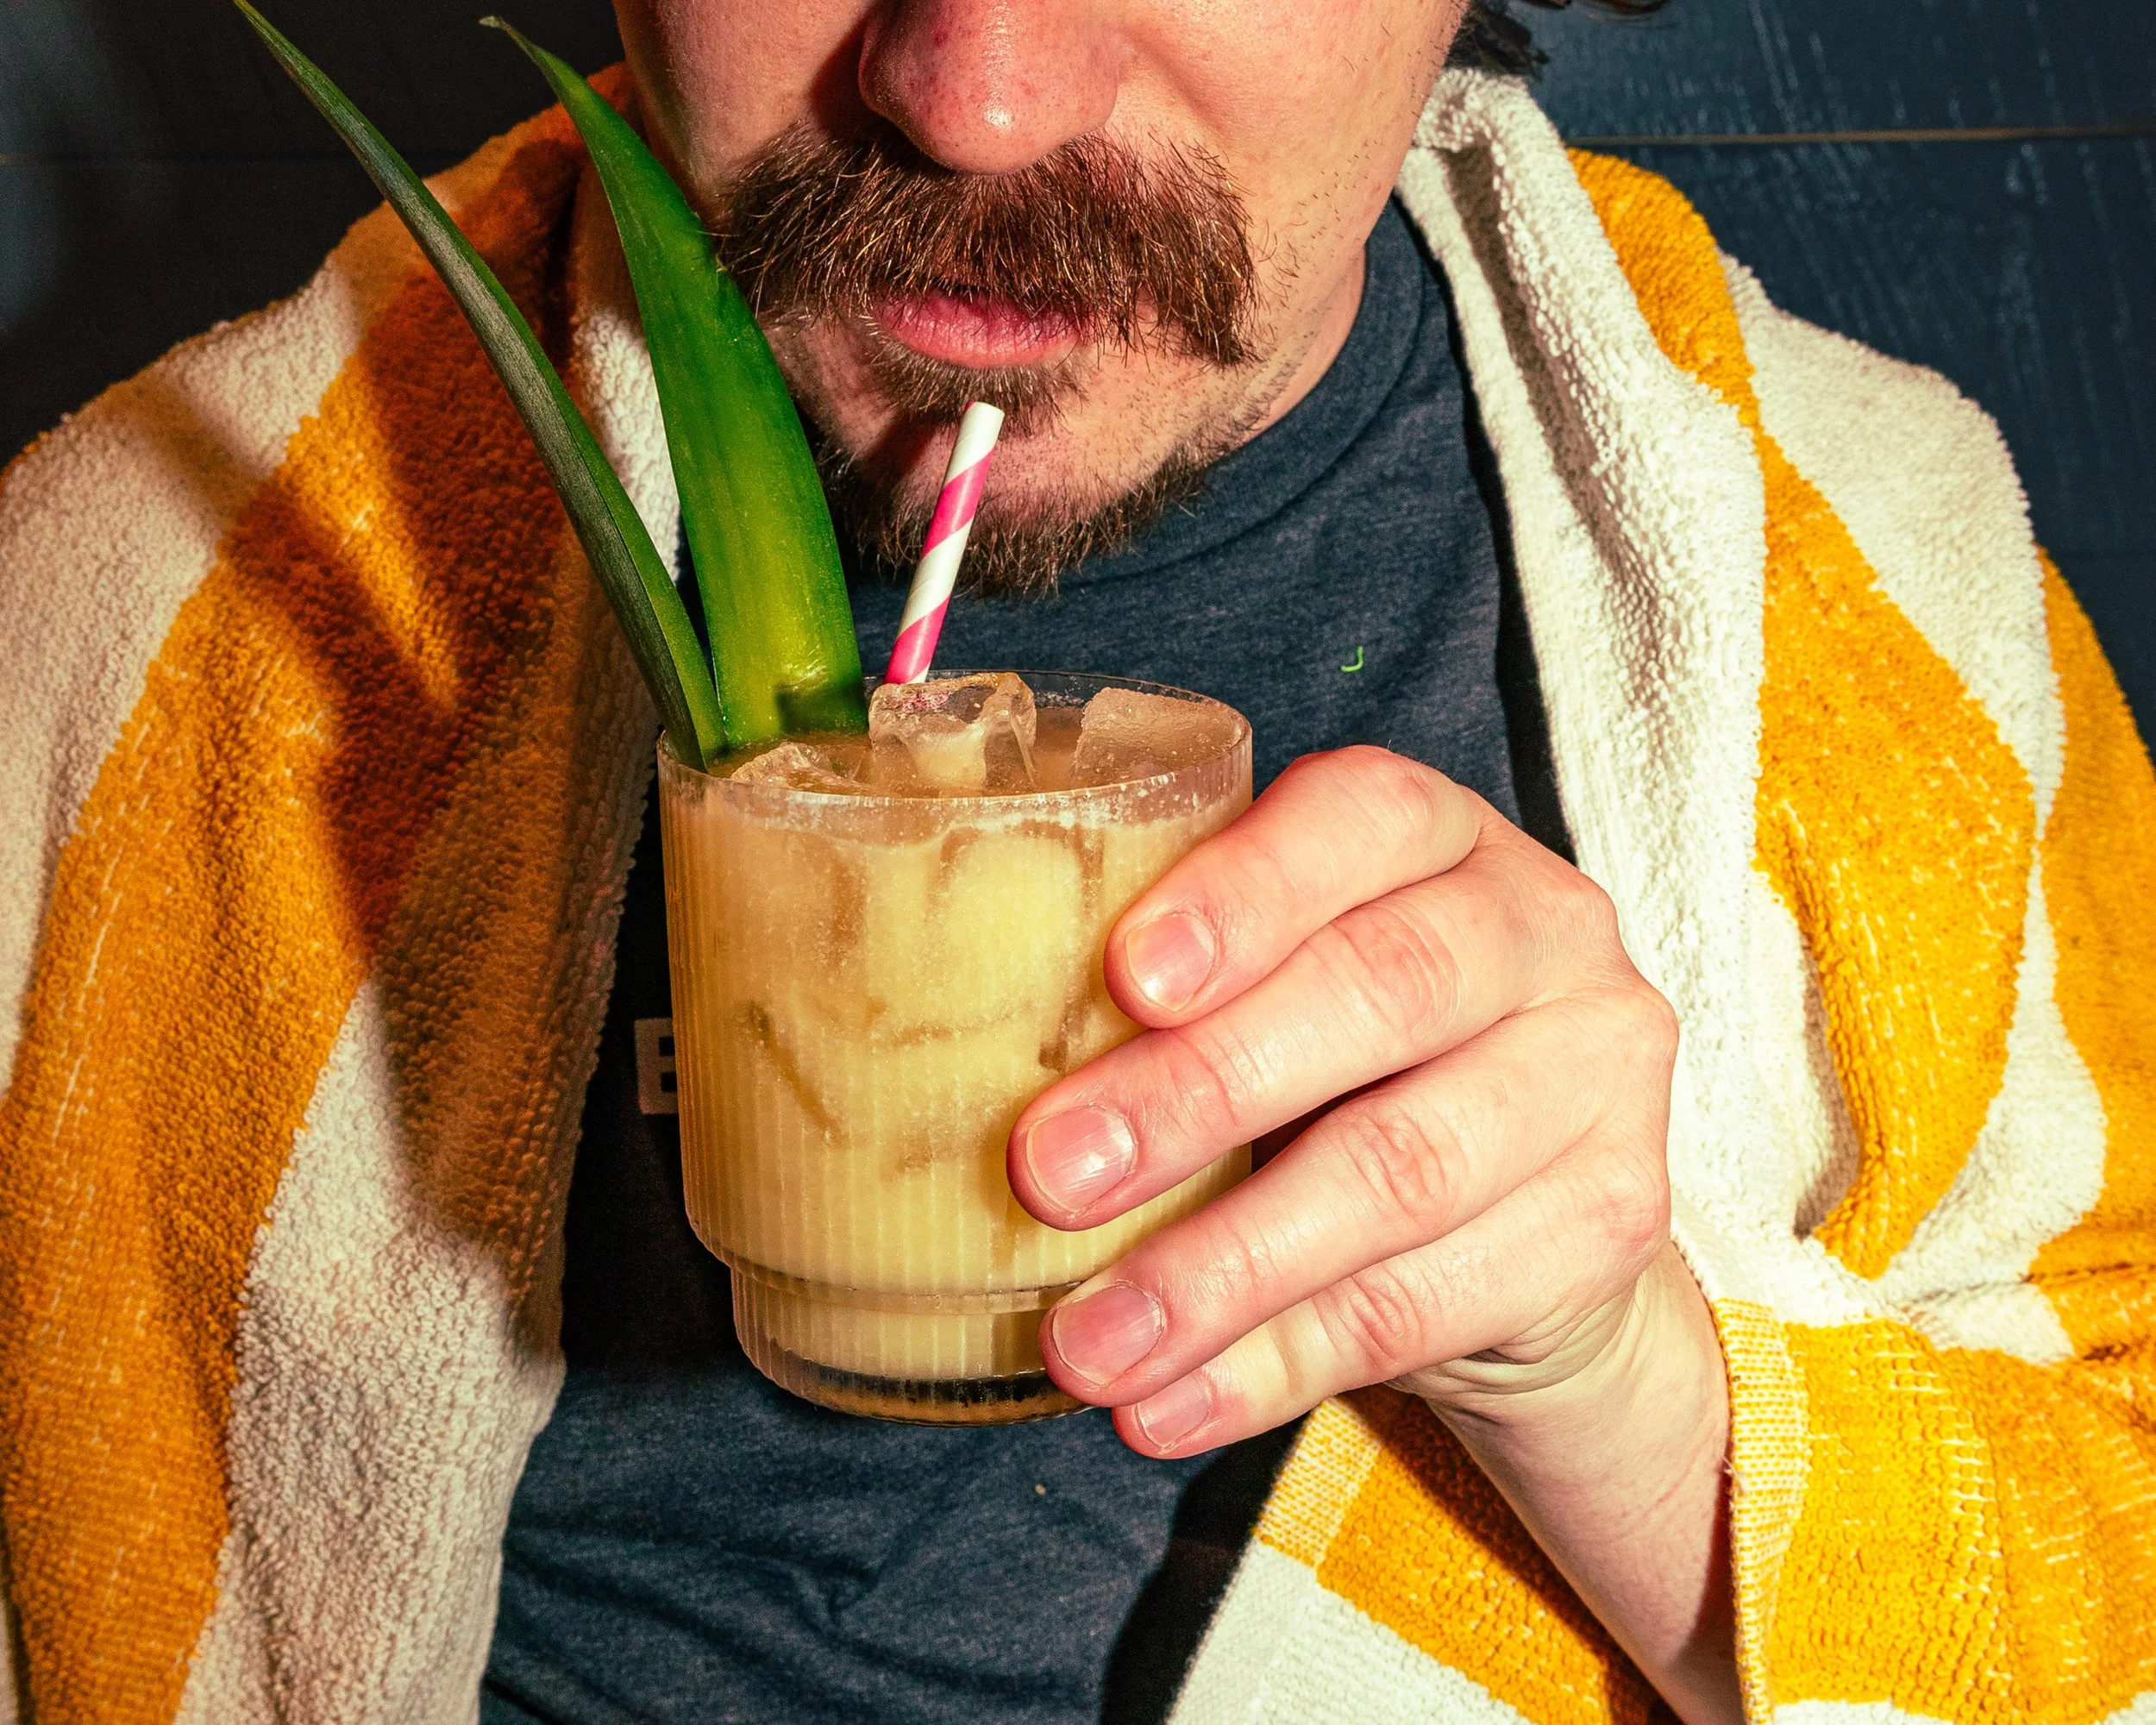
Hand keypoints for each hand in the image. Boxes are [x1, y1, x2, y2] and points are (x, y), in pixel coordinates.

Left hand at [1007, 746, 1684, 1454]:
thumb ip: (1173, 1001)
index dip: (1246, 892)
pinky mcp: (1611, 1219)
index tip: (1126, 978)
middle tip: (1051, 1173)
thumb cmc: (1351, 1065)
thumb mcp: (1274, 993)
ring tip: (1087, 1340)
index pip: (1364, 818)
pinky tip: (1166, 1402)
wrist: (1522, 1213)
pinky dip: (1274, 1365)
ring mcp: (1598, 1073)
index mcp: (1442, 834)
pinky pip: (1424, 1304)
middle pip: (1383, 990)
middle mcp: (1544, 927)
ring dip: (1221, 1268)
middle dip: (1202, 1089)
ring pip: (1402, 1169)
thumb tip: (961, 1083)